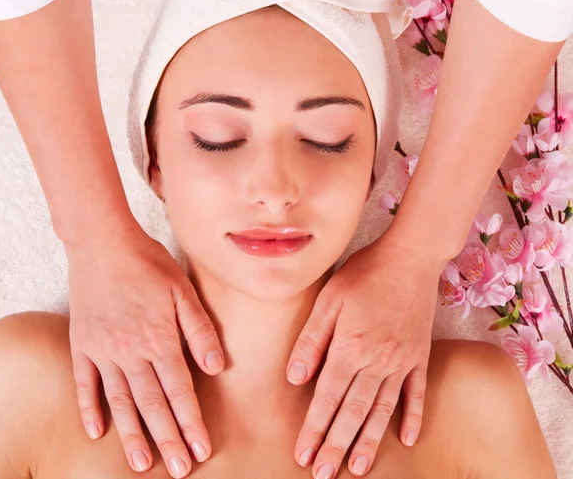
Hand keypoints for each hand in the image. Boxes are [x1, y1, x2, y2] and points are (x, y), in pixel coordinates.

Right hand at [66, 223, 224, 477]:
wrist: (103, 243)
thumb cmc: (149, 264)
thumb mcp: (184, 291)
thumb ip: (201, 331)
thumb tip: (217, 367)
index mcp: (160, 339)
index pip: (180, 391)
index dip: (192, 422)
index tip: (202, 449)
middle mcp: (131, 352)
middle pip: (152, 404)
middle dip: (169, 438)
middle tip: (180, 468)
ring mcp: (103, 351)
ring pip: (120, 402)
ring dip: (133, 435)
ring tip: (143, 464)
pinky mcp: (82, 344)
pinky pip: (85, 384)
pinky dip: (90, 409)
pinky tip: (96, 432)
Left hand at [286, 227, 444, 477]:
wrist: (410, 256)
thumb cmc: (364, 273)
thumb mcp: (329, 299)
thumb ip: (312, 340)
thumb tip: (293, 378)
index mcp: (351, 348)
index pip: (326, 398)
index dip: (313, 429)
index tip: (303, 455)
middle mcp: (377, 361)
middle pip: (353, 412)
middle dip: (335, 445)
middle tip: (323, 475)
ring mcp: (402, 361)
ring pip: (382, 410)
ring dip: (368, 441)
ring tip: (357, 469)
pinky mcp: (420, 355)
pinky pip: (417, 393)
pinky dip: (412, 417)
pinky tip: (407, 439)